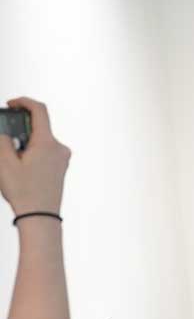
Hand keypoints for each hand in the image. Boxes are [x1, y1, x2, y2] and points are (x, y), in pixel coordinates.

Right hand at [0, 98, 70, 216]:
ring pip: (40, 141)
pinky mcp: (61, 167)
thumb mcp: (4, 163)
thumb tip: (5, 134)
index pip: (40, 111)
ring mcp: (62, 158)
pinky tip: (20, 167)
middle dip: (19, 130)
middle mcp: (59, 148)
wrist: (41, 216)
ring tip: (12, 162)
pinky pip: (45, 152)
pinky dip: (31, 152)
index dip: (24, 102)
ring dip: (24, 143)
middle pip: (38, 127)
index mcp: (48, 143)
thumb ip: (2, 142)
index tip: (12, 103)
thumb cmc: (24, 192)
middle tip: (6, 142)